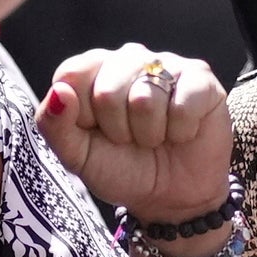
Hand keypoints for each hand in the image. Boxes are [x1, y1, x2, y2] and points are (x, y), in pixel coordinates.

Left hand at [38, 43, 234, 231]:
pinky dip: (179, 132)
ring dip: (149, 134)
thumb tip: (58, 92)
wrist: (171, 198)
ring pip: (145, 98)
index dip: (82, 116)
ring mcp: (166, 64)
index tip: (96, 132)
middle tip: (130, 140)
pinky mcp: (200, 79)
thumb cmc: (122, 169)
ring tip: (156, 137)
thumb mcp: (78, 157)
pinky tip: (181, 133)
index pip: (71, 75)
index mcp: (94, 70)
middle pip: (107, 91)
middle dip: (118, 130)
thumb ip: (55, 126)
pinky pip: (182, 104)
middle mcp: (129, 58)